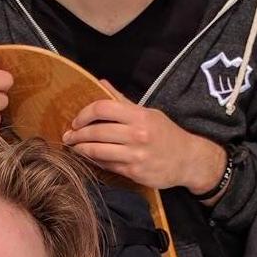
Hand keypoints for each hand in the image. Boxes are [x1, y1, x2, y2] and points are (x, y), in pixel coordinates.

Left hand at [63, 81, 225, 192]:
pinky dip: (95, 161)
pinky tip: (90, 157)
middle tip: (68, 136)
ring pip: (97, 151)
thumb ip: (122, 101)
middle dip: (77, 134)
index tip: (76, 120)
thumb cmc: (167, 134)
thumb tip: (101, 83)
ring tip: (74, 147)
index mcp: (139, 116)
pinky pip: (107, 165)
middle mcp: (137, 134)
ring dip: (81, 149)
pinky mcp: (134, 172)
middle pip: (96, 132)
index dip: (84, 114)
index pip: (103, 108)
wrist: (188, 160)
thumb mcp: (149, 113)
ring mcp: (135, 155)